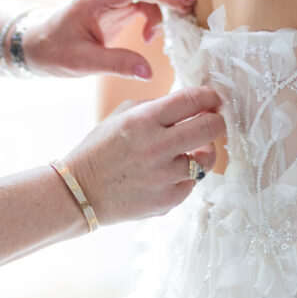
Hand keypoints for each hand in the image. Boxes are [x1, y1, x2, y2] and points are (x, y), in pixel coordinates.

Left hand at [22, 0, 194, 79]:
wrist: (35, 45)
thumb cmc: (54, 51)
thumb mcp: (83, 62)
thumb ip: (117, 64)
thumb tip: (148, 72)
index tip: (182, 4)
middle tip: (190, 4)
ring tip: (180, 16)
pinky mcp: (114, 2)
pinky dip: (155, 9)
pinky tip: (151, 34)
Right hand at [62, 87, 224, 223]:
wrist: (80, 192)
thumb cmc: (101, 149)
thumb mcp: (122, 114)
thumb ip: (157, 105)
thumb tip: (192, 103)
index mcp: (143, 120)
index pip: (193, 100)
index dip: (210, 97)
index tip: (214, 99)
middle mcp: (156, 147)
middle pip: (210, 128)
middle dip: (217, 121)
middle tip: (213, 120)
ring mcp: (163, 177)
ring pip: (207, 159)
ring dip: (204, 150)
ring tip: (192, 148)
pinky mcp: (167, 200)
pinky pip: (192, 183)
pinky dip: (187, 175)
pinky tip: (173, 170)